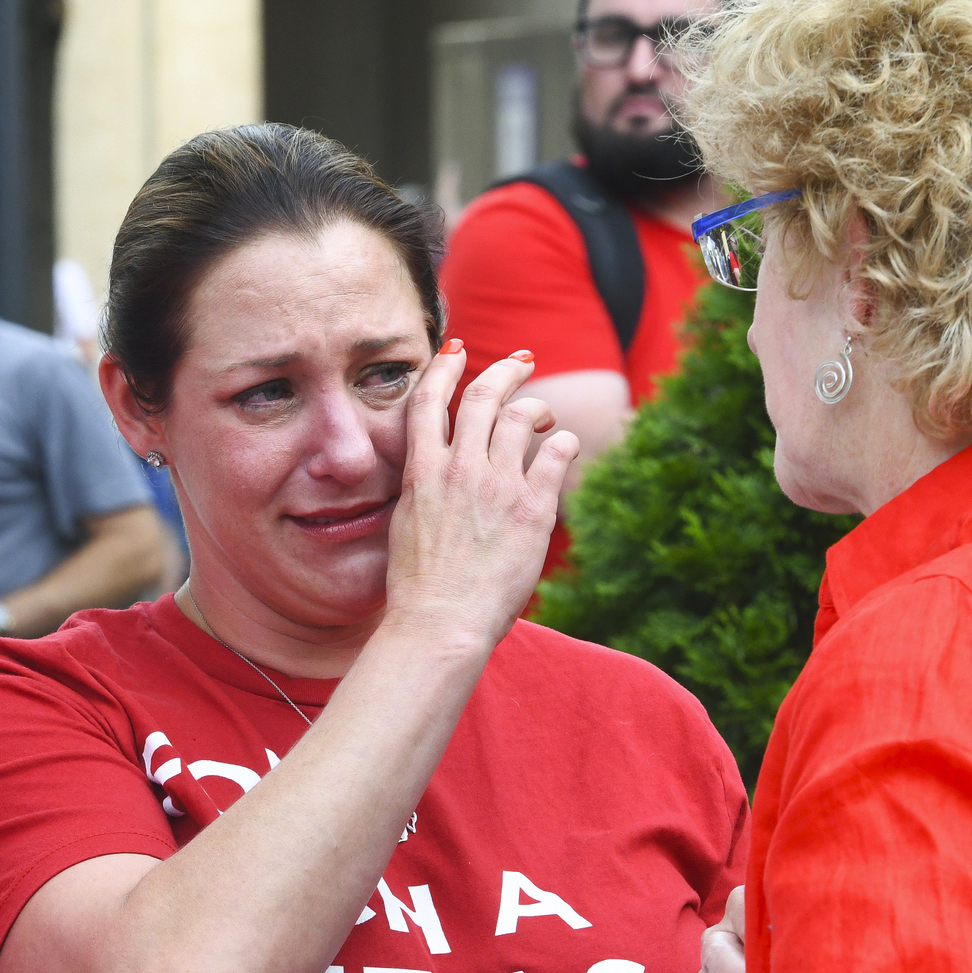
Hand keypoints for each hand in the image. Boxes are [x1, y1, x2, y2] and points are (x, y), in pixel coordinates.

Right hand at [383, 341, 577, 644]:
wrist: (441, 622)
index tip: (458, 350)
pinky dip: (564, 443)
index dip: (445, 367)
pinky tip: (565, 447)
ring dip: (537, 408)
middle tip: (523, 360)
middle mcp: (459, 469)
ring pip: (522, 417)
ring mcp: (497, 486)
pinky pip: (556, 454)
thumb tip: (439, 468)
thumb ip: (425, 488)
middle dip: (506, 369)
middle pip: (484, 395)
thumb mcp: (406, 524)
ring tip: (544, 417)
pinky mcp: (532, 508)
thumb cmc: (419, 587)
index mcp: (422, 471)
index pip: (430, 400)